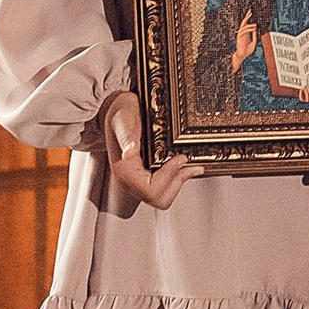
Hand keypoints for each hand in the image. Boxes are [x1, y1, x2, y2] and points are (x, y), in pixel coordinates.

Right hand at [102, 93, 191, 213]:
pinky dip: (176, 178)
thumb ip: (127, 136)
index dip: (170, 176)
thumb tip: (130, 152)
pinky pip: (163, 187)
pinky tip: (184, 164)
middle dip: (178, 182)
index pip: (150, 190)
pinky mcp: (145, 177)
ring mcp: (137, 181)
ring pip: (163, 197)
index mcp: (123, 171)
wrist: (116, 109)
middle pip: (159, 199)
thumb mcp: (123, 118)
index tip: (181, 157)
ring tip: (192, 165)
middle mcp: (129, 181)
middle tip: (191, 165)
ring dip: (180, 181)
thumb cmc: (120, 112)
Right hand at [229, 11, 259, 73]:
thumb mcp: (254, 42)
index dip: (249, 18)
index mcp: (246, 33)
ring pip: (244, 26)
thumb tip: (256, 29)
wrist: (242, 55)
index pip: (247, 23)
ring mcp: (240, 34)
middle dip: (247, 16)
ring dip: (250, 24)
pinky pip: (243, 31)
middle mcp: (243, 32)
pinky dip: (248, 29)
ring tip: (255, 24)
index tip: (252, 13)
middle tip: (250, 11)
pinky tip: (253, 28)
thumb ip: (254, 36)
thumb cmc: (247, 50)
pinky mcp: (239, 37)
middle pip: (244, 22)